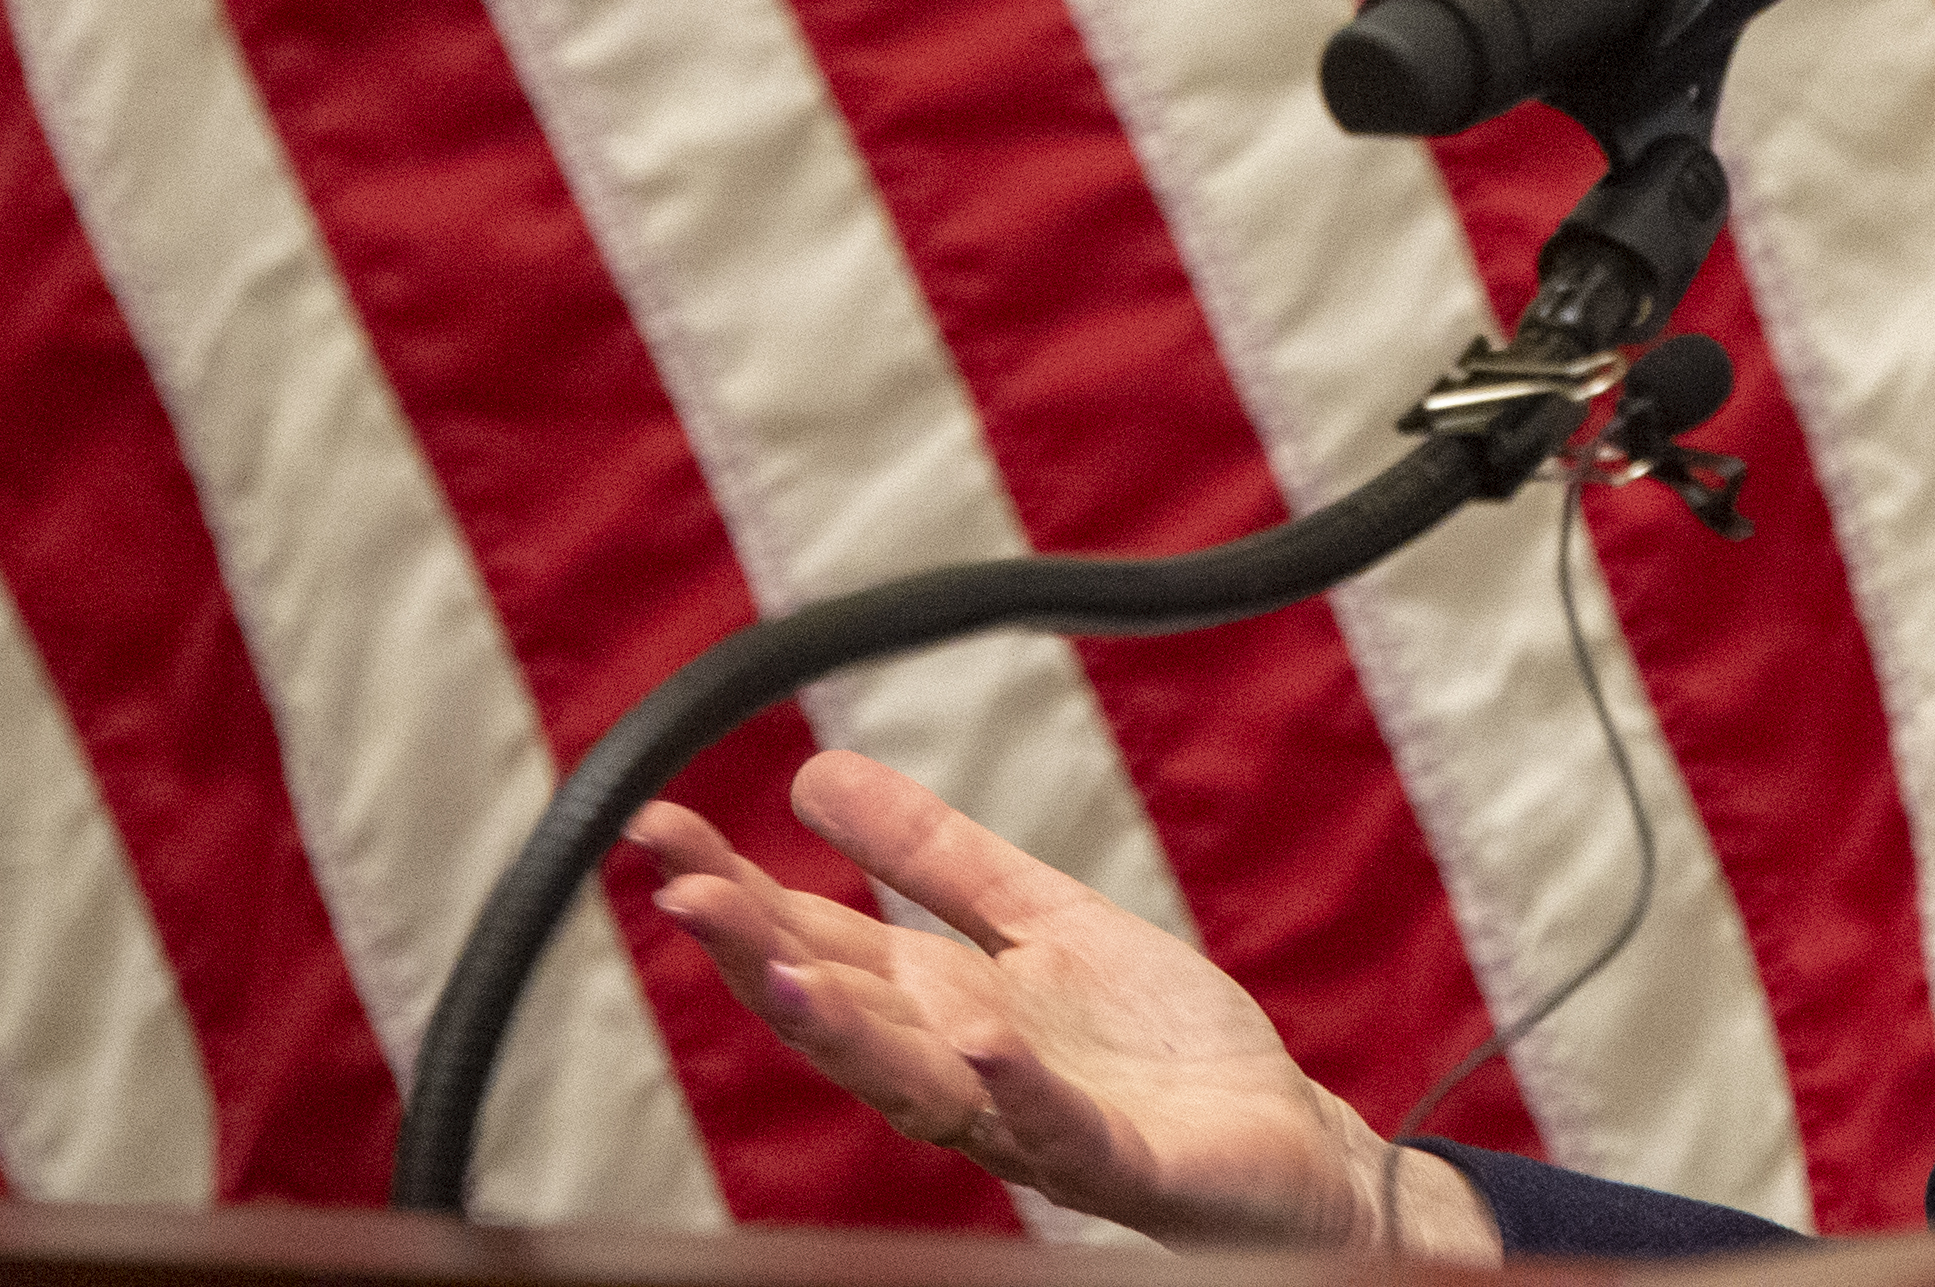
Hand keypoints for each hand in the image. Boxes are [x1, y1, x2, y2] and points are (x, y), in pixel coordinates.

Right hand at [627, 751, 1498, 1262]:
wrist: (1277, 1141)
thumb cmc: (1152, 1048)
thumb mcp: (1040, 919)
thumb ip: (936, 859)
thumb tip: (816, 773)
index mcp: (940, 1010)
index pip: (817, 946)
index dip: (738, 893)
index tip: (658, 828)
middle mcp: (965, 1074)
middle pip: (844, 1014)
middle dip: (756, 956)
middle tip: (679, 889)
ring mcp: (1036, 1122)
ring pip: (921, 1084)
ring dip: (847, 1032)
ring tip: (779, 967)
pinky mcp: (1125, 1161)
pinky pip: (1061, 1128)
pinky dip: (1016, 1090)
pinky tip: (977, 1041)